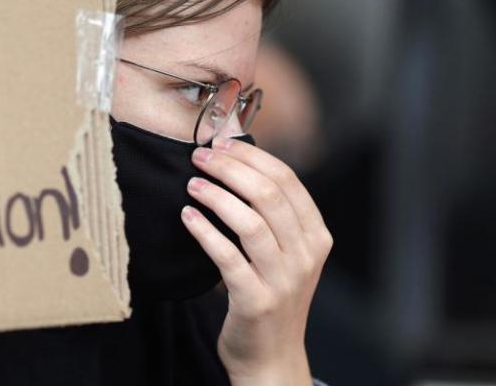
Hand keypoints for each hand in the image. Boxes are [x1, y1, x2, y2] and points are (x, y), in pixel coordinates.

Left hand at [180, 136, 332, 385]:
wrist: (270, 357)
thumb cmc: (269, 295)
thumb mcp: (284, 253)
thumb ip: (270, 214)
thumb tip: (232, 160)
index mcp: (315, 236)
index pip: (287, 180)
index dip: (251, 156)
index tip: (220, 144)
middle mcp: (305, 256)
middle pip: (269, 194)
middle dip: (230, 169)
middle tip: (199, 158)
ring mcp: (283, 279)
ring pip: (251, 222)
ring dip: (216, 196)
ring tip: (191, 184)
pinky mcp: (256, 300)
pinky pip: (227, 256)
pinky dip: (205, 231)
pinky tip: (187, 216)